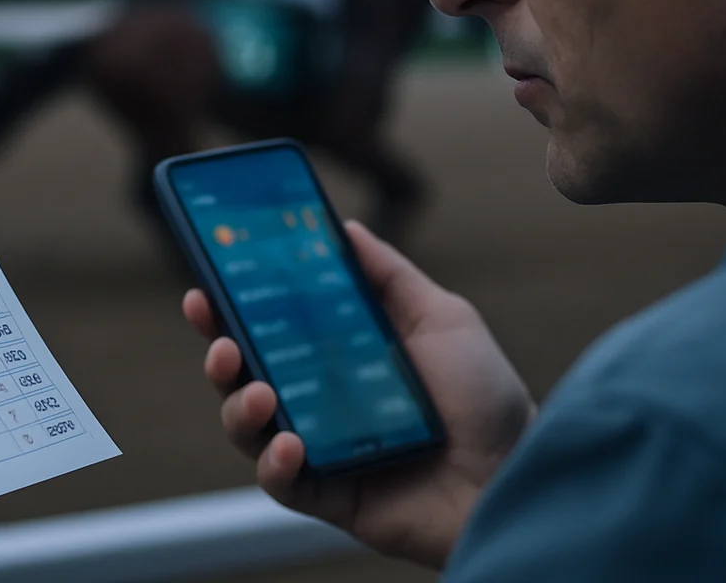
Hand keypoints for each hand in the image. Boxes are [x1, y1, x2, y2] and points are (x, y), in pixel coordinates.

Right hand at [183, 221, 534, 569]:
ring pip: (248, 427)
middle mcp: (319, 400)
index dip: (232, 307)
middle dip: (218, 353)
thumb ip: (390, 275)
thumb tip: (344, 229)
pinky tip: (289, 443)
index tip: (207, 283)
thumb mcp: (443, 318)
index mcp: (337, 355)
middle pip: (244, 374)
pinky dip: (273, 462)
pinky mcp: (327, 495)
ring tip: (257, 391)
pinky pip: (279, 482)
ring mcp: (319, 449)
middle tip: (219, 339)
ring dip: (237, 405)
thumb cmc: (486, 399)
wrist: (518, 477)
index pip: (270, 326)